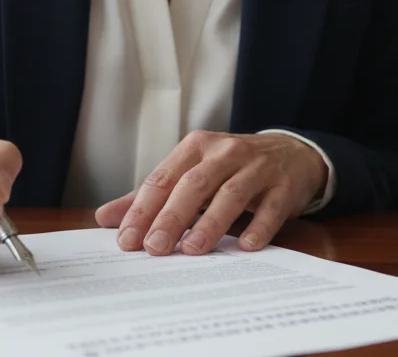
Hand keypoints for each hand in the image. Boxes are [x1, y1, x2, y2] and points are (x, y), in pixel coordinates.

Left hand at [94, 131, 326, 256]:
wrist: (292, 153)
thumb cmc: (231, 168)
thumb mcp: (191, 173)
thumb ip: (151, 196)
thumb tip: (104, 218)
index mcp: (196, 147)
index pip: (163, 178)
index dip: (143, 209)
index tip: (127, 239)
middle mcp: (226, 152)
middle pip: (194, 184)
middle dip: (172, 216)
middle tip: (154, 247)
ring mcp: (258, 167)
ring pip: (231, 194)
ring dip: (210, 223)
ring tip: (192, 249)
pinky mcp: (283, 186)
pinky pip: (270, 208)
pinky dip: (258, 227)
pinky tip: (245, 247)